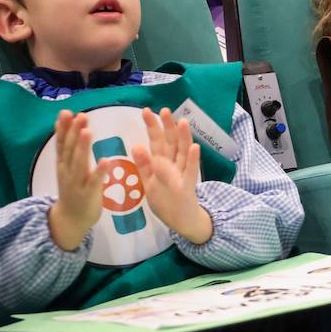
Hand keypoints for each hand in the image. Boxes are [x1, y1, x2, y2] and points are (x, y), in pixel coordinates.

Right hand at [47, 110, 103, 250]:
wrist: (70, 220)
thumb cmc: (74, 191)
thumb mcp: (68, 169)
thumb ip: (71, 150)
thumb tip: (73, 127)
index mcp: (63, 164)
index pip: (62, 143)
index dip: (63, 128)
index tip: (66, 112)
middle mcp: (67, 171)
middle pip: (69, 149)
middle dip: (74, 132)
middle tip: (80, 115)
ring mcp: (76, 183)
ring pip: (79, 163)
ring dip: (83, 147)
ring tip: (88, 131)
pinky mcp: (88, 194)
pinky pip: (94, 182)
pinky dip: (99, 171)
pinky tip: (104, 160)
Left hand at [132, 108, 212, 243]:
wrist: (183, 221)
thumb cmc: (165, 201)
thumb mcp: (149, 182)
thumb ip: (144, 165)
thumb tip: (136, 145)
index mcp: (162, 163)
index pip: (157, 142)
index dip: (152, 127)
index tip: (146, 111)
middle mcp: (173, 165)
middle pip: (171, 143)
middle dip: (168, 127)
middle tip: (165, 110)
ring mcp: (182, 175)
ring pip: (182, 153)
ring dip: (183, 138)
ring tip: (182, 122)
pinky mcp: (188, 187)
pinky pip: (190, 172)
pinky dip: (192, 160)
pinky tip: (194, 148)